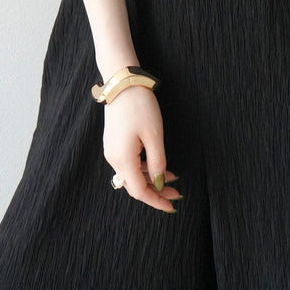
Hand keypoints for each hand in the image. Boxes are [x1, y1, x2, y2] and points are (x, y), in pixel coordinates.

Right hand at [102, 84, 181, 212]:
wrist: (122, 82)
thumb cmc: (140, 106)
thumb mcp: (154, 135)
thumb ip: (157, 162)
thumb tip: (159, 183)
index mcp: (122, 159)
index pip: (139, 191)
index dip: (156, 201)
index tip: (172, 206)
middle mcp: (113, 158)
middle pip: (135, 185)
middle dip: (156, 191)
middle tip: (178, 194)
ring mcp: (112, 150)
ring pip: (132, 174)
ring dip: (151, 179)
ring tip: (174, 179)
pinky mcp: (114, 143)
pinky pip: (129, 163)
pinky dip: (144, 168)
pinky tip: (158, 166)